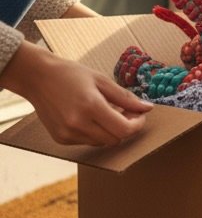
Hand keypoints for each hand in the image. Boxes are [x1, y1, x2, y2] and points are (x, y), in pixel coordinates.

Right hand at [0, 41, 151, 146]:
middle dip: (126, 128)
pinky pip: (88, 142)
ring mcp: (67, 134)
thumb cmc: (71, 74)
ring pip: (102, 142)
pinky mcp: (60, 139)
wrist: (37, 77)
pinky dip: (96, 133)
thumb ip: (126, 97)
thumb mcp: (102, 80)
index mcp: (90, 107)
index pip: (124, 130)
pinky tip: (91, 117)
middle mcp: (77, 124)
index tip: (140, 115)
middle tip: (127, 112)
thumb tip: (147, 108)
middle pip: (115, 139)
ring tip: (108, 112)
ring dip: (111, 131)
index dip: (137, 125)